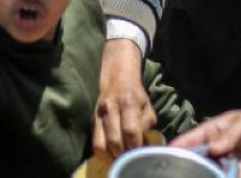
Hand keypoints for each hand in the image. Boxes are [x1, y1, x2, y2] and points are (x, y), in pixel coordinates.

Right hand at [93, 38, 156, 157]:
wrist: (117, 79)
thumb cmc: (136, 95)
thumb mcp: (147, 106)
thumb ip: (147, 125)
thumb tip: (145, 146)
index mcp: (129, 103)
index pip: (131, 131)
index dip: (136, 147)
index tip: (141, 156)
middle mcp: (111, 108)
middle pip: (115, 140)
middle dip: (124, 155)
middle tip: (131, 161)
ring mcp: (99, 114)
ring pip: (102, 144)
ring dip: (112, 156)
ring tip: (121, 160)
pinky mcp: (92, 119)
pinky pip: (95, 142)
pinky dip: (103, 153)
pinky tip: (111, 155)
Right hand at [172, 108, 240, 177]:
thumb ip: (231, 134)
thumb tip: (214, 148)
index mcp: (211, 133)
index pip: (190, 140)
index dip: (177, 148)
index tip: (166, 156)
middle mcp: (214, 152)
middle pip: (196, 162)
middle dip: (188, 169)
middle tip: (180, 174)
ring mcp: (224, 166)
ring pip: (209, 175)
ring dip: (205, 176)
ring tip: (196, 177)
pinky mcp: (238, 177)